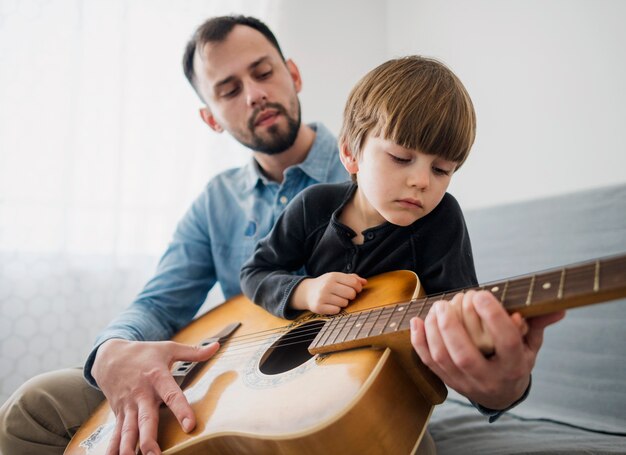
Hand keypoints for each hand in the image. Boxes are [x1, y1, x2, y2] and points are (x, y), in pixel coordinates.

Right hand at [92, 338, 218, 454]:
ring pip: (128, 431)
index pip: (171, 395)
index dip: (181, 409)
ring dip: (130, 448)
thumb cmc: (143, 353)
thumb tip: (217, 346)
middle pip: (146, 420)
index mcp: (156, 377)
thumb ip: (193, 352)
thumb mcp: (168, 348)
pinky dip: (113, 448)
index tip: (190, 425)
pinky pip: (115, 434)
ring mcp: (128, 406)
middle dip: (149, 439)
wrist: (110, 356)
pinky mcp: (119, 414)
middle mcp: (141, 395)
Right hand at [291, 272, 366, 313]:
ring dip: (343, 303)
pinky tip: (331, 305)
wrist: (307, 292)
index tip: (355, 289)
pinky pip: (336, 310)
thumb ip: (352, 278)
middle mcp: (327, 285)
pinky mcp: (319, 307)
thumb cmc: (326, 284)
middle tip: (346, 295)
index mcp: (333, 276)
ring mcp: (322, 296)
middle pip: (351, 293)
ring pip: (344, 303)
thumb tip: (365, 282)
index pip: (354, 282)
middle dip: (351, 296)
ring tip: (337, 300)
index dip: (358, 287)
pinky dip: (336, 309)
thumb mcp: (337, 277)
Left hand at [410, 290, 564, 409]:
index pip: (506, 342)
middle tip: (449, 300)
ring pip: (443, 358)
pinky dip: (419, 341)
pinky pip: (428, 363)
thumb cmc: (515, 361)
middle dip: (453, 326)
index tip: (480, 294)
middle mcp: (488, 378)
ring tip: (437, 307)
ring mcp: (465, 383)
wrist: (500, 395)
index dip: (493, 316)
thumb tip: (558, 308)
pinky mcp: (447, 381)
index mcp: (514, 367)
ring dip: (434, 330)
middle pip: (465, 355)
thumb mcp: (530, 345)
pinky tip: (417, 321)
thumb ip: (537, 323)